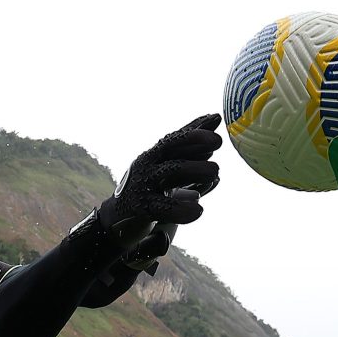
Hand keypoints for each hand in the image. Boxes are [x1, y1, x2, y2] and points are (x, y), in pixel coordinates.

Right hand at [97, 114, 221, 248]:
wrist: (119, 218)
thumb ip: (190, 159)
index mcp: (154, 155)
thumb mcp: (168, 171)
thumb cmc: (149, 191)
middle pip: (171, 147)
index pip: (176, 137)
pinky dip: (181, 209)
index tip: (216, 118)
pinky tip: (197, 210)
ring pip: (170, 171)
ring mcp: (143, 184)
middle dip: (194, 141)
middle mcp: (148, 165)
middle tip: (218, 141)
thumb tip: (215, 143)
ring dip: (194, 169)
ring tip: (216, 174)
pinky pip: (163, 207)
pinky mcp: (141, 207)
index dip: (196, 127)